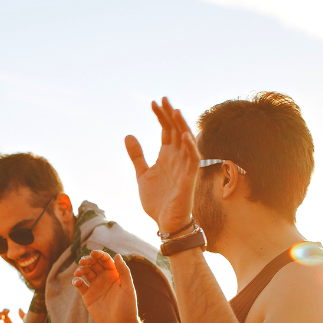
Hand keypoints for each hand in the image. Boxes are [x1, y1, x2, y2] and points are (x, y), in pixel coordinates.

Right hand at [73, 251, 139, 322]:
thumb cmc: (128, 307)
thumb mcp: (128, 288)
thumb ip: (123, 271)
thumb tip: (117, 255)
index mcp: (114, 275)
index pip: (105, 260)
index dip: (99, 254)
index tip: (93, 253)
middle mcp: (104, 279)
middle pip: (93, 264)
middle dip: (87, 260)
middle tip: (83, 261)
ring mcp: (95, 287)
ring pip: (85, 273)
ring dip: (81, 269)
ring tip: (78, 272)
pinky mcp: (88, 296)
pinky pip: (80, 285)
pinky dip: (76, 281)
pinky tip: (77, 282)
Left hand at [126, 97, 200, 232]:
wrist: (166, 223)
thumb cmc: (158, 200)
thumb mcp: (142, 174)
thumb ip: (137, 155)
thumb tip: (128, 135)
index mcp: (167, 156)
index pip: (166, 130)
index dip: (160, 116)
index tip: (152, 102)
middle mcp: (178, 158)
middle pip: (176, 131)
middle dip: (169, 115)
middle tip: (162, 99)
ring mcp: (185, 167)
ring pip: (186, 142)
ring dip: (181, 126)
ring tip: (174, 111)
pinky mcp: (189, 179)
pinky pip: (193, 160)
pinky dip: (191, 147)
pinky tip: (185, 135)